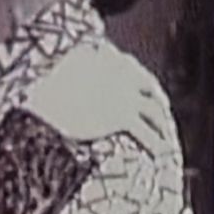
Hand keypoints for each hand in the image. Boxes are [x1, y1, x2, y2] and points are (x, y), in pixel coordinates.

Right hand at [21, 48, 174, 151]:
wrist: (46, 90)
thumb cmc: (47, 79)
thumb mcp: (66, 65)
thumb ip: (79, 65)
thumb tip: (79, 65)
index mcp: (112, 58)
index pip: (134, 71)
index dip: (141, 83)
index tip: (145, 91)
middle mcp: (125, 74)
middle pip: (151, 89)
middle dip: (159, 103)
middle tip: (162, 116)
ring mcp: (125, 96)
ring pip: (154, 112)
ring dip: (163, 127)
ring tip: (167, 141)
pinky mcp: (121, 116)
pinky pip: (146, 133)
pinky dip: (156, 144)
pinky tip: (161, 154)